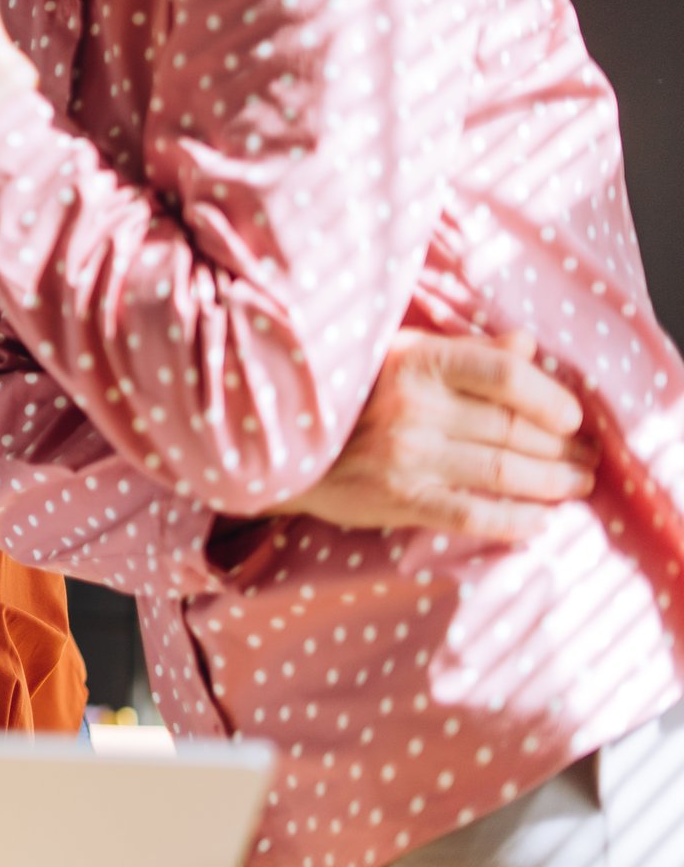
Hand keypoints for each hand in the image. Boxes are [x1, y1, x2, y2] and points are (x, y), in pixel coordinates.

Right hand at [275, 329, 595, 539]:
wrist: (280, 445)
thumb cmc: (349, 395)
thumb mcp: (398, 355)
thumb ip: (465, 352)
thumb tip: (527, 345)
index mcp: (417, 361)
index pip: (507, 376)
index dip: (551, 398)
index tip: (572, 417)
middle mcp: (414, 407)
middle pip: (515, 429)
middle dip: (563, 448)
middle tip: (587, 457)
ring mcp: (407, 456)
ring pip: (505, 472)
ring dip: (553, 483)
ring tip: (575, 485)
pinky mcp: (399, 499)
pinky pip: (474, 515)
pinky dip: (515, 521)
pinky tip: (539, 521)